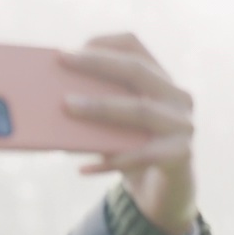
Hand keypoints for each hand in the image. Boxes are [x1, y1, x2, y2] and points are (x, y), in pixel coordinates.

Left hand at [60, 33, 197, 234]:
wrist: (162, 191)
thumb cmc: (128, 150)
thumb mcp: (111, 127)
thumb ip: (94, 111)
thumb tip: (50, 104)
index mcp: (159, 80)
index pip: (135, 46)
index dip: (103, 43)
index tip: (68, 49)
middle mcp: (177, 96)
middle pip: (137, 70)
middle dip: (98, 64)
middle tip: (62, 62)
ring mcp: (183, 124)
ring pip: (140, 110)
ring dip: (101, 106)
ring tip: (66, 107)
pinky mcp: (181, 154)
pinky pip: (142, 156)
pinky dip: (110, 162)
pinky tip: (82, 168)